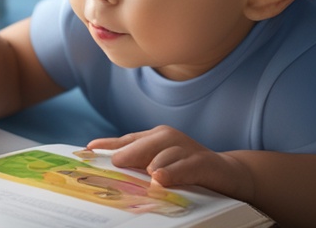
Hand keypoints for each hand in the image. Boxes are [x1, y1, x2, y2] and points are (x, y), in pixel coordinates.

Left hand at [87, 125, 252, 199]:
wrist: (227, 173)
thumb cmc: (188, 168)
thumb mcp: (160, 165)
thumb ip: (138, 165)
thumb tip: (112, 167)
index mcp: (156, 137)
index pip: (128, 139)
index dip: (109, 143)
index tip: (89, 148)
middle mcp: (170, 138)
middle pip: (145, 143)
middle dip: (129, 153)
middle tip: (116, 164)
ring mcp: (188, 148)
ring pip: (165, 153)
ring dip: (154, 164)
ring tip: (146, 174)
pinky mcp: (204, 162)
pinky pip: (187, 166)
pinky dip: (174, 172)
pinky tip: (162, 178)